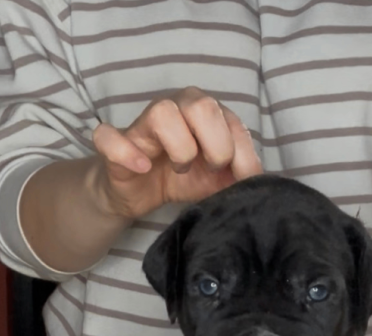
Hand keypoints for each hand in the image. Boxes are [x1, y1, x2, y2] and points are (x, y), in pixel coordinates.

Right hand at [92, 87, 262, 219]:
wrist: (141, 194)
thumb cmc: (183, 177)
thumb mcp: (219, 178)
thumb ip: (242, 173)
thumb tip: (260, 179)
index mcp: (203, 112)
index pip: (231, 119)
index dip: (240, 153)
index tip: (236, 176)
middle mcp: (175, 107)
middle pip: (201, 105)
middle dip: (215, 145)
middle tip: (210, 168)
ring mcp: (142, 124)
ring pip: (162, 113)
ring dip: (180, 148)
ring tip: (181, 168)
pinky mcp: (115, 144)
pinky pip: (111, 137)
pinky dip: (128, 153)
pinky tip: (144, 167)